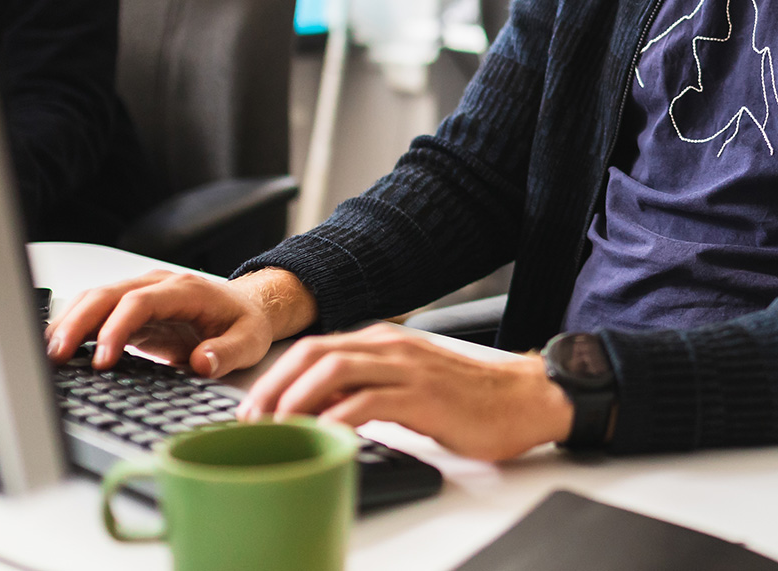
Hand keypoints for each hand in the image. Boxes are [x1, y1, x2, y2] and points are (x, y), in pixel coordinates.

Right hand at [45, 267, 316, 378]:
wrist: (247, 306)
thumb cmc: (246, 323)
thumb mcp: (250, 341)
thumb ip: (227, 352)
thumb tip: (201, 363)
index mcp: (185, 290)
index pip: (139, 302)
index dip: (116, 328)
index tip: (102, 361)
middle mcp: (158, 285)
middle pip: (107, 294)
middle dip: (78, 323)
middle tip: (56, 356)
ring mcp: (142, 293)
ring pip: (95, 297)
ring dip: (68, 322)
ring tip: (48, 354)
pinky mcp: (131, 308)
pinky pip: (96, 310)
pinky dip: (74, 325)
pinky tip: (58, 346)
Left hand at [241, 323, 574, 461]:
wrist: (525, 400)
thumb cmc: (469, 400)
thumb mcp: (409, 386)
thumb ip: (368, 389)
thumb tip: (320, 414)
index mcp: (384, 341)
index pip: (313, 348)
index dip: (275, 376)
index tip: (252, 409)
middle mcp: (390, 346)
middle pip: (313, 354)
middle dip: (274, 386)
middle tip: (252, 421)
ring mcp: (407, 368)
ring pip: (333, 370)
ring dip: (295, 400)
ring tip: (277, 430)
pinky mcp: (423, 396)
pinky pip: (367, 401)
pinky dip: (337, 418)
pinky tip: (323, 437)